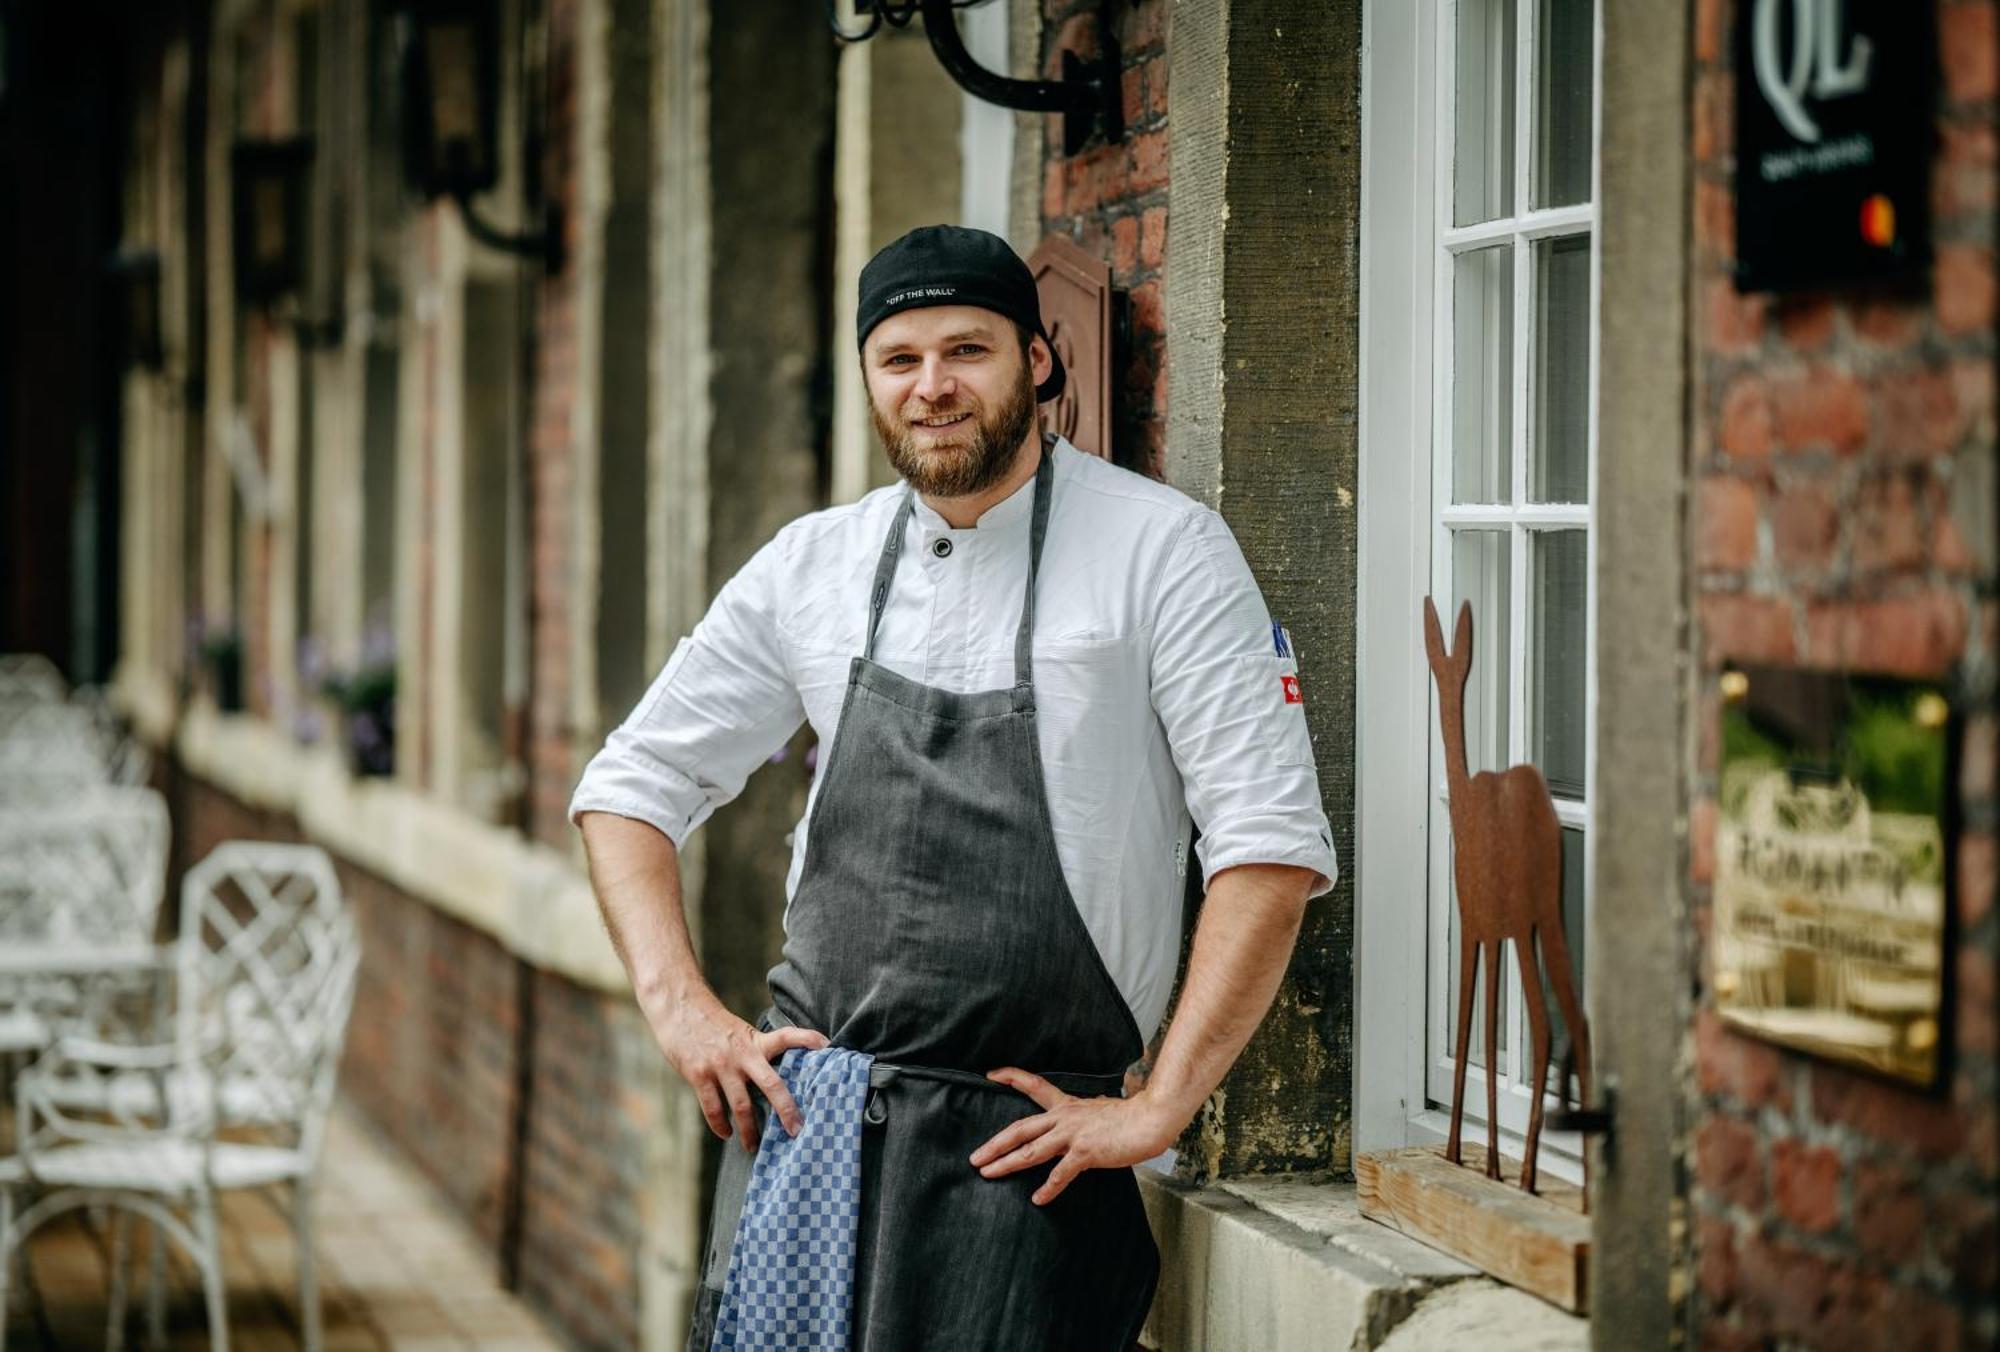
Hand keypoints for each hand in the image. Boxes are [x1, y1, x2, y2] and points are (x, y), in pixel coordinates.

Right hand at [650, 998, 828, 1152]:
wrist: (679, 1006)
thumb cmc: (712, 1023)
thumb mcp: (740, 1032)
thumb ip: (755, 1053)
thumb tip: (771, 1082)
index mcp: (755, 1041)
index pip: (787, 1036)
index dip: (808, 1039)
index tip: (828, 1046)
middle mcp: (742, 1054)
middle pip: (771, 1084)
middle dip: (786, 1110)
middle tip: (797, 1131)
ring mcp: (720, 1065)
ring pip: (741, 1106)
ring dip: (749, 1131)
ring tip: (754, 1146)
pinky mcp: (699, 1074)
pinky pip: (712, 1108)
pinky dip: (720, 1125)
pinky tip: (726, 1134)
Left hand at [968, 1068, 1180, 1205]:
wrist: (1150, 1119)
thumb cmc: (1129, 1117)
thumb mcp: (1098, 1110)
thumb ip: (1083, 1116)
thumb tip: (1080, 1119)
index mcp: (1067, 1106)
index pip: (1034, 1086)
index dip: (1011, 1078)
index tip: (991, 1074)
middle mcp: (1064, 1118)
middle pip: (1019, 1128)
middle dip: (994, 1144)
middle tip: (975, 1157)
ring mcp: (1073, 1135)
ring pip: (1030, 1150)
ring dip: (1006, 1163)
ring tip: (988, 1174)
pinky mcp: (1085, 1152)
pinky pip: (1060, 1173)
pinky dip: (1048, 1188)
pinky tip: (1038, 1199)